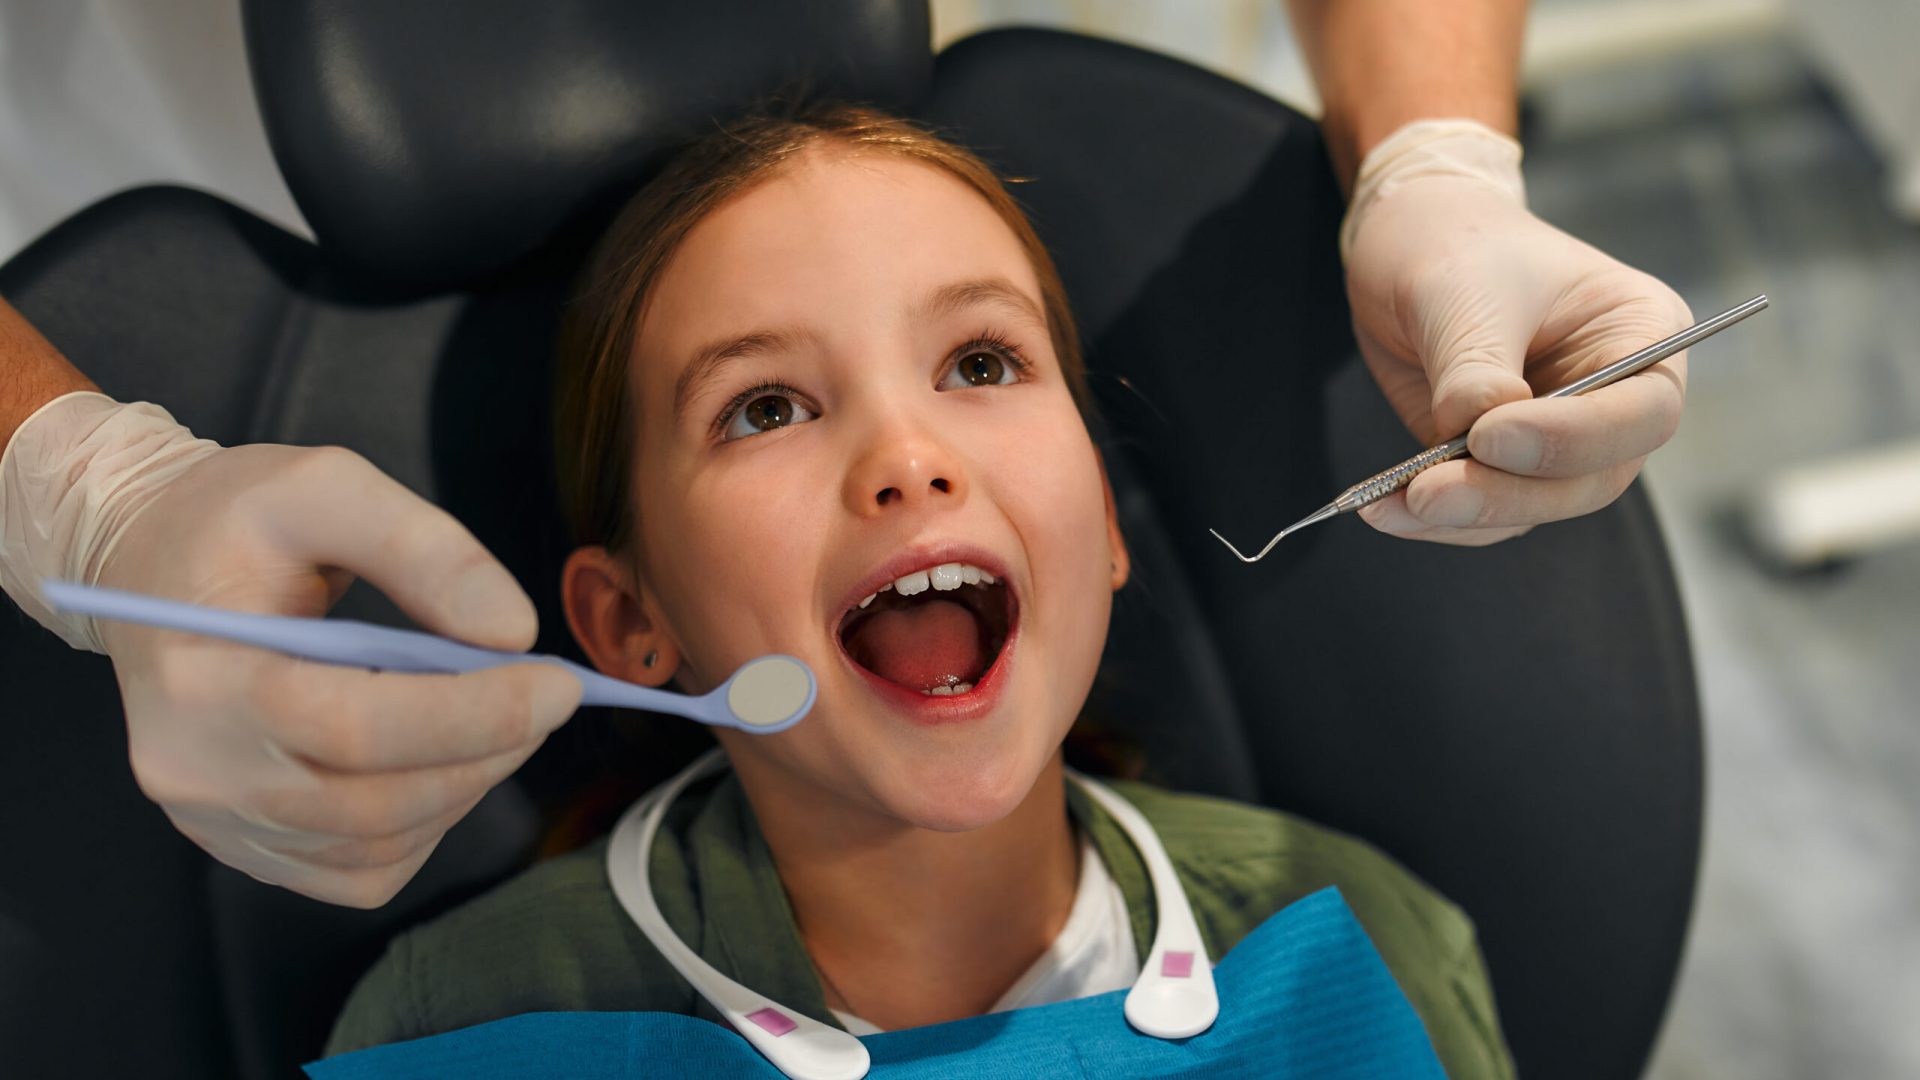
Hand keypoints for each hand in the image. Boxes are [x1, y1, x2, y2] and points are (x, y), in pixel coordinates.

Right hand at [96, 443, 580, 906]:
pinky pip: (361, 872)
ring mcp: (214, 822)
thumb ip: (425, 548)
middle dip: (488, 752)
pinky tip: (437, 758)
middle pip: (374, 804)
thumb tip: (512, 632)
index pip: (354, 728)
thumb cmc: (235, 522)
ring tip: (499, 717)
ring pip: (379, 847)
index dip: (474, 714)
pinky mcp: (243, 848)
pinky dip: (426, 825)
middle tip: (550, 697)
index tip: (558, 684)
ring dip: (467, 786)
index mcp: (201, 680)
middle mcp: (195, 771)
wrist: (151, 567)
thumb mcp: (325, 486)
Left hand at [1340, 120, 1690, 545]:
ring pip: (1535, 507)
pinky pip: (1484, 513)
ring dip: (1463, 516)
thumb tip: (1471, 435)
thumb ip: (1475, 368)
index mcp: (1642, 333)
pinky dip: (1435, 520)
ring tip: (1391, 505)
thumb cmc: (1456, 244)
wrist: (1409, 241)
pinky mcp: (1501, 465)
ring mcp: (1559, 439)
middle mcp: (1614, 398)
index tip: (1488, 434)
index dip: (1571, 437)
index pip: (1643, 410)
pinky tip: (1382, 508)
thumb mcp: (1463, 290)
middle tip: (1429, 492)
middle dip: (1507, 493)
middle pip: (1593, 478)